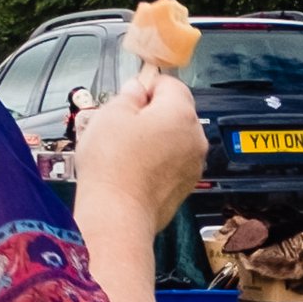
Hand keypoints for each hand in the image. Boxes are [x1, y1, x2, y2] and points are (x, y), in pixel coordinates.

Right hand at [71, 66, 205, 230]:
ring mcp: (191, 164)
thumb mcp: (108, 116)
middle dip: (149, 115)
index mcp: (180, 113)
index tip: (128, 97)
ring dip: (152, 141)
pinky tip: (131, 171)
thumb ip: (127, 95)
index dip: (145, 87)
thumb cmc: (113, 170)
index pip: (169, 83)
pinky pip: (170, 164)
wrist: (116, 218)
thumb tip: (135, 91)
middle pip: (174, 112)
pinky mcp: (183, 187)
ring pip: (173, 140)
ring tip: (123, 153)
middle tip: (119, 127)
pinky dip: (154, 164)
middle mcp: (194, 137)